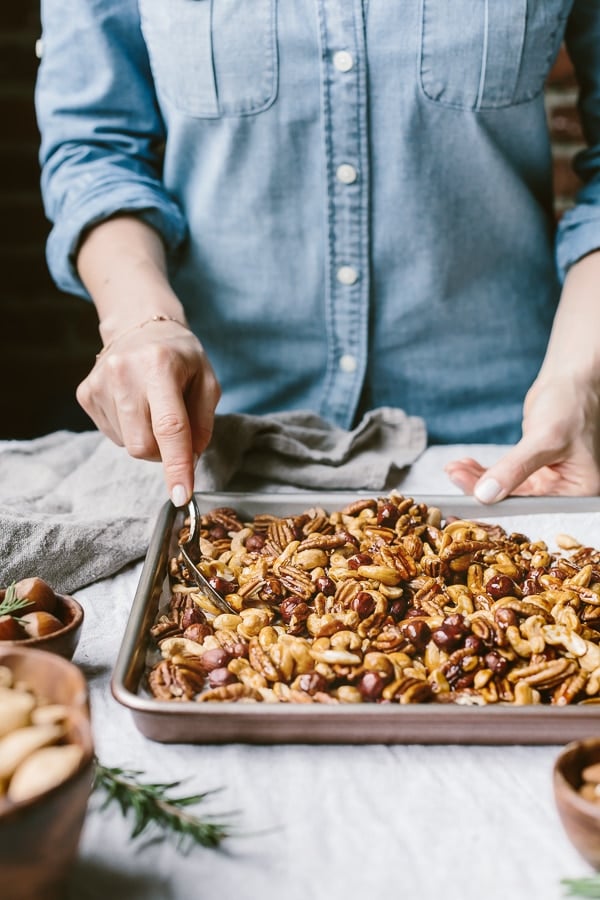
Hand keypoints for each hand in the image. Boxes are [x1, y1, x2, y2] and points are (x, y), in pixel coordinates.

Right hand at [76, 320, 220, 505]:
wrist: (140, 325)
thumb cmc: (180, 357)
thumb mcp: (207, 381)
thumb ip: (203, 423)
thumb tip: (190, 460)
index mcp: (160, 365)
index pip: (170, 427)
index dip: (176, 466)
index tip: (181, 496)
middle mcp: (124, 372)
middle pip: (143, 446)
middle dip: (163, 452)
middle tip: (174, 430)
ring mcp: (99, 383)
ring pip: (128, 445)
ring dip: (147, 438)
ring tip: (152, 406)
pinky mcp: (85, 393)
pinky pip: (113, 435)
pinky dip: (130, 429)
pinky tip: (134, 404)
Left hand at [444, 374, 599, 501]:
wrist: (571, 379)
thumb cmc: (571, 404)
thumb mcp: (544, 439)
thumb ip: (515, 468)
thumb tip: (486, 494)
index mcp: (577, 490)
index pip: (531, 505)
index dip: (498, 504)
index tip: (469, 499)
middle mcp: (564, 488)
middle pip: (515, 498)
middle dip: (482, 488)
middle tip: (455, 476)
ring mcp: (547, 477)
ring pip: (506, 486)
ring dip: (478, 478)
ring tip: (454, 469)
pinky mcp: (532, 465)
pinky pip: (505, 474)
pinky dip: (484, 471)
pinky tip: (464, 466)